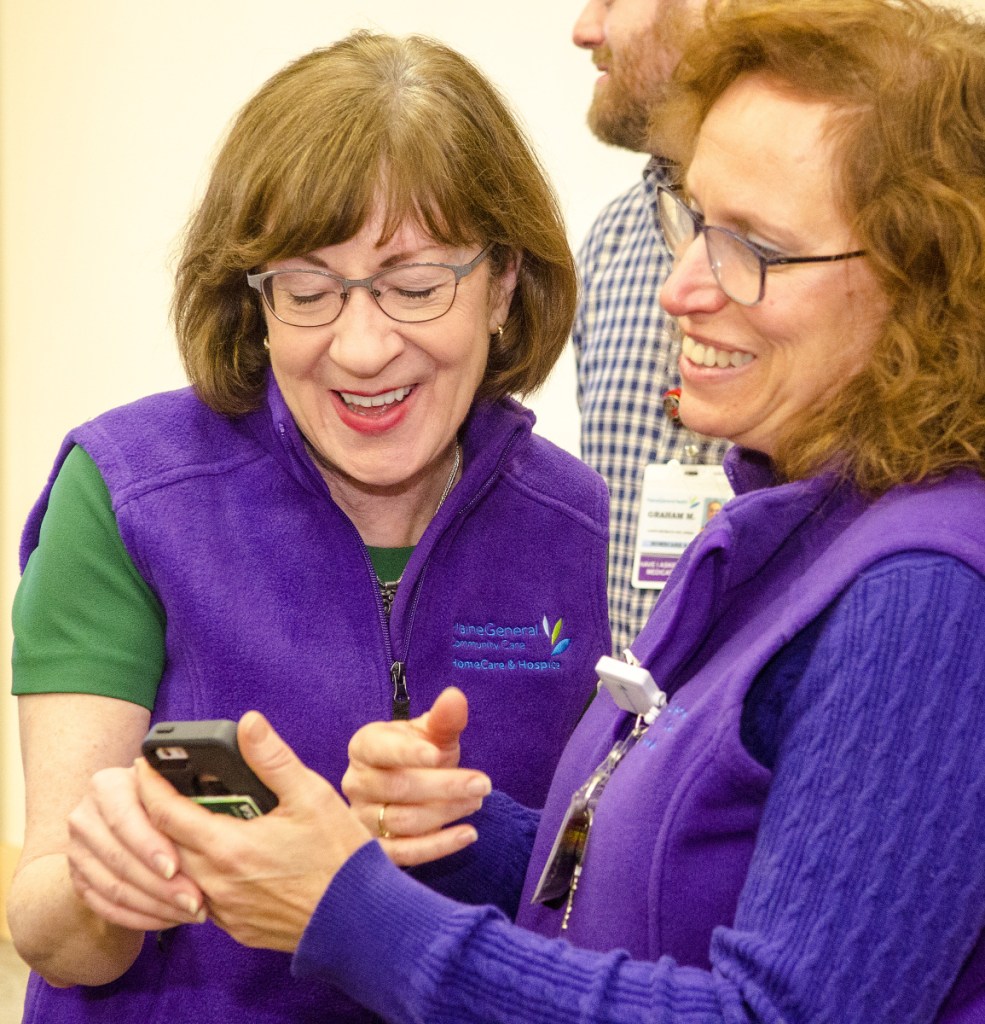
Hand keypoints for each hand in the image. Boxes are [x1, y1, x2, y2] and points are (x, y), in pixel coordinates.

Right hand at [66, 764, 206, 931]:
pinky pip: (108, 908)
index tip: (175, 867)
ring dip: (155, 906)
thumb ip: (181, 796)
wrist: (138, 815)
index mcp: (107, 785)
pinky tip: (170, 919)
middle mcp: (85, 816)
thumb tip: (211, 796)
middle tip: (194, 901)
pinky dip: (141, 917)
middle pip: (120, 859)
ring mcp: (78, 851)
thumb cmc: (168, 795)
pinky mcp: (80, 880)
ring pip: (115, 888)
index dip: (149, 846)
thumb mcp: (176, 786)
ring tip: (190, 912)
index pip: (123, 819)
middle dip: (160, 885)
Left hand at [137, 711, 372, 951]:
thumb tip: (248, 723)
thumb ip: (272, 759)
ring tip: (189, 819)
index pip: (165, 813)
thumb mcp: (311, 795)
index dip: (149, 785)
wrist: (359, 918)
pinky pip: (199, 898)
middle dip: (157, 814)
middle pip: (163, 845)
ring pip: (179, 874)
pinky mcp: (235, 927)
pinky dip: (197, 873)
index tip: (144, 766)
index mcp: (229, 847)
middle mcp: (215, 884)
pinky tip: (219, 857)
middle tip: (163, 787)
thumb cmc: (340, 857)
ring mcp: (223, 911)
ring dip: (176, 846)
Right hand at [342, 687, 490, 866]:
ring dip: (445, 813)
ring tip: (477, 801)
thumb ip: (443, 718)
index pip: (381, 750)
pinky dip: (437, 847)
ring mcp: (362, 818)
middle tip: (482, 784)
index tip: (438, 754)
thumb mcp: (432, 733)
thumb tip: (455, 697)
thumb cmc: (420, 753)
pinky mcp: (376, 848)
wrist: (410, 782)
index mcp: (364, 747)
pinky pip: (404, 853)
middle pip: (397, 788)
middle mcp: (356, 782)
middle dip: (443, 786)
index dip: (408, 753)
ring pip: (402, 821)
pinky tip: (468, 834)